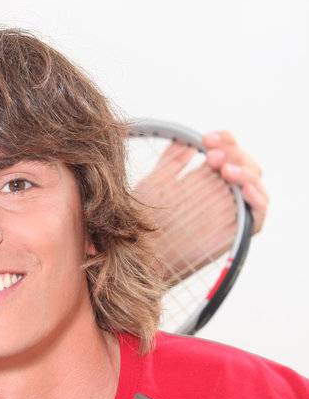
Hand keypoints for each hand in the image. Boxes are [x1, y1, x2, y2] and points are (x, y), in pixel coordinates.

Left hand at [131, 130, 266, 285]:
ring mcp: (231, 212)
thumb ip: (171, 163)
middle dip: (233, 153)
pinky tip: (245, 189)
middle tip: (212, 155)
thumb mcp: (154, 186)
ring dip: (246, 172)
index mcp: (206, 179)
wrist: (138, 259)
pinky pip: (259, 215)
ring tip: (225, 170)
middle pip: (244, 164)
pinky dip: (258, 199)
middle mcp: (222, 193)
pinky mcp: (236, 233)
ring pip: (255, 185)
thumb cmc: (141, 225)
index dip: (224, 140)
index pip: (227, 151)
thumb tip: (184, 140)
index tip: (205, 139)